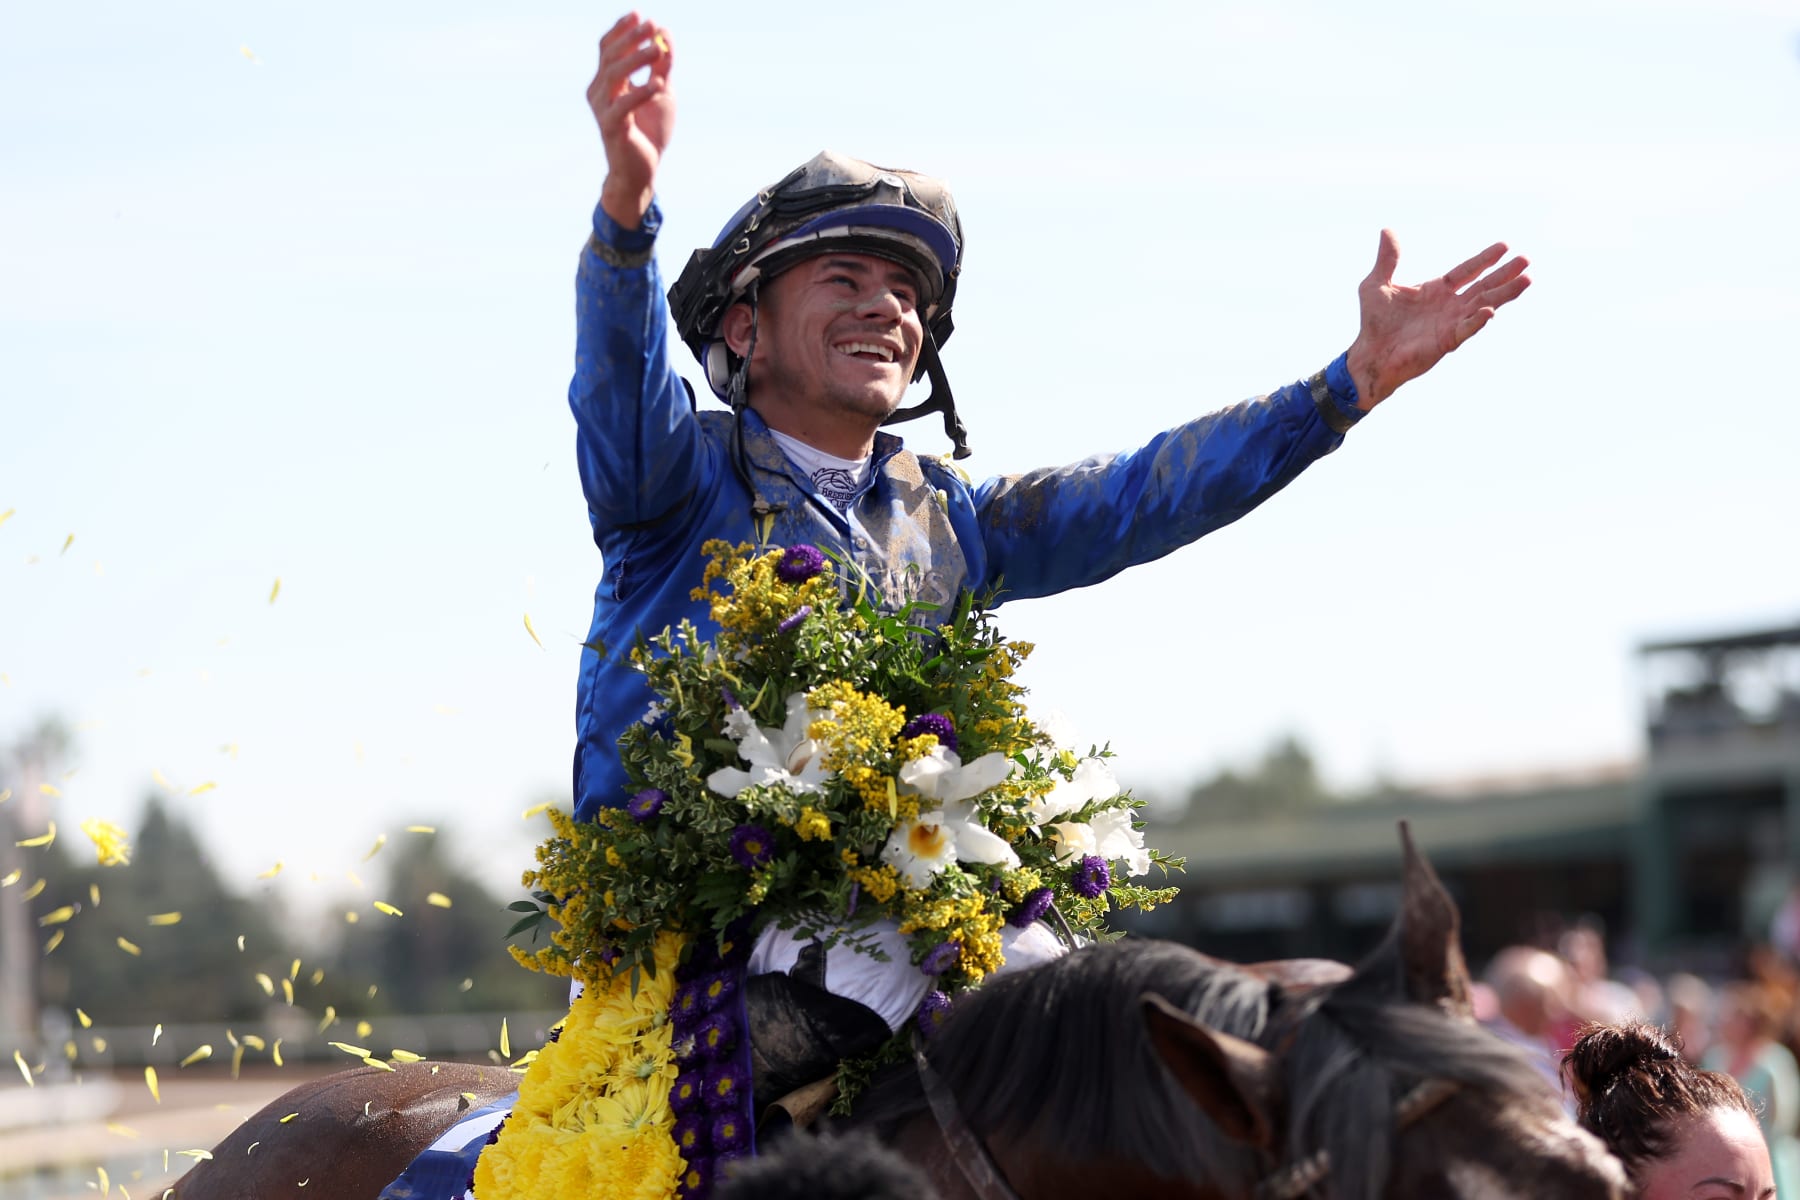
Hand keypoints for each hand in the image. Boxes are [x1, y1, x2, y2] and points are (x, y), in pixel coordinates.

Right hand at [588, 13, 674, 229]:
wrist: (642, 171)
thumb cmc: (648, 133)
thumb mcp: (662, 93)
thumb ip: (662, 66)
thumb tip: (665, 34)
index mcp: (607, 83)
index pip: (608, 48)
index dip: (621, 30)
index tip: (640, 14)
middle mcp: (599, 93)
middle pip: (610, 56)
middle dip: (630, 39)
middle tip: (650, 26)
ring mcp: (602, 110)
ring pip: (614, 75)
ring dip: (636, 60)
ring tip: (657, 50)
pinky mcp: (611, 127)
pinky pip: (624, 105)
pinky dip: (641, 92)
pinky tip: (658, 84)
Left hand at [1345, 230, 1529, 410]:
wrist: (1369, 354)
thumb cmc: (1374, 322)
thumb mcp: (1377, 284)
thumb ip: (1387, 259)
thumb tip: (1387, 230)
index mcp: (1437, 290)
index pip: (1467, 271)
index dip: (1485, 259)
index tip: (1505, 246)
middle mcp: (1449, 306)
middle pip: (1484, 287)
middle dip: (1504, 274)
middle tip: (1526, 260)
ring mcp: (1450, 324)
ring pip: (1484, 306)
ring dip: (1504, 294)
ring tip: (1527, 280)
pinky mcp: (1445, 342)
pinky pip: (1464, 330)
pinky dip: (1477, 321)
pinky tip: (1490, 312)